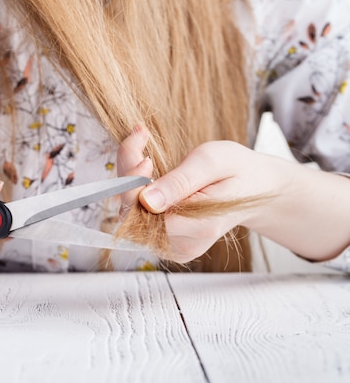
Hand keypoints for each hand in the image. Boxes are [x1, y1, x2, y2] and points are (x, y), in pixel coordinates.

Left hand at [117, 125, 349, 262]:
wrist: (253, 186)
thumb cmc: (237, 170)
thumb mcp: (212, 163)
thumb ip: (180, 182)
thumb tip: (147, 201)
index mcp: (198, 229)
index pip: (147, 214)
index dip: (136, 184)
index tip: (144, 155)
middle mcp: (180, 244)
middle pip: (132, 214)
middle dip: (129, 173)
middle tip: (139, 137)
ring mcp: (170, 244)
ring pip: (130, 212)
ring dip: (129, 176)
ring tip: (141, 143)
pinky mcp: (163, 237)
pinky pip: (137, 212)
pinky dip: (135, 184)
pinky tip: (145, 164)